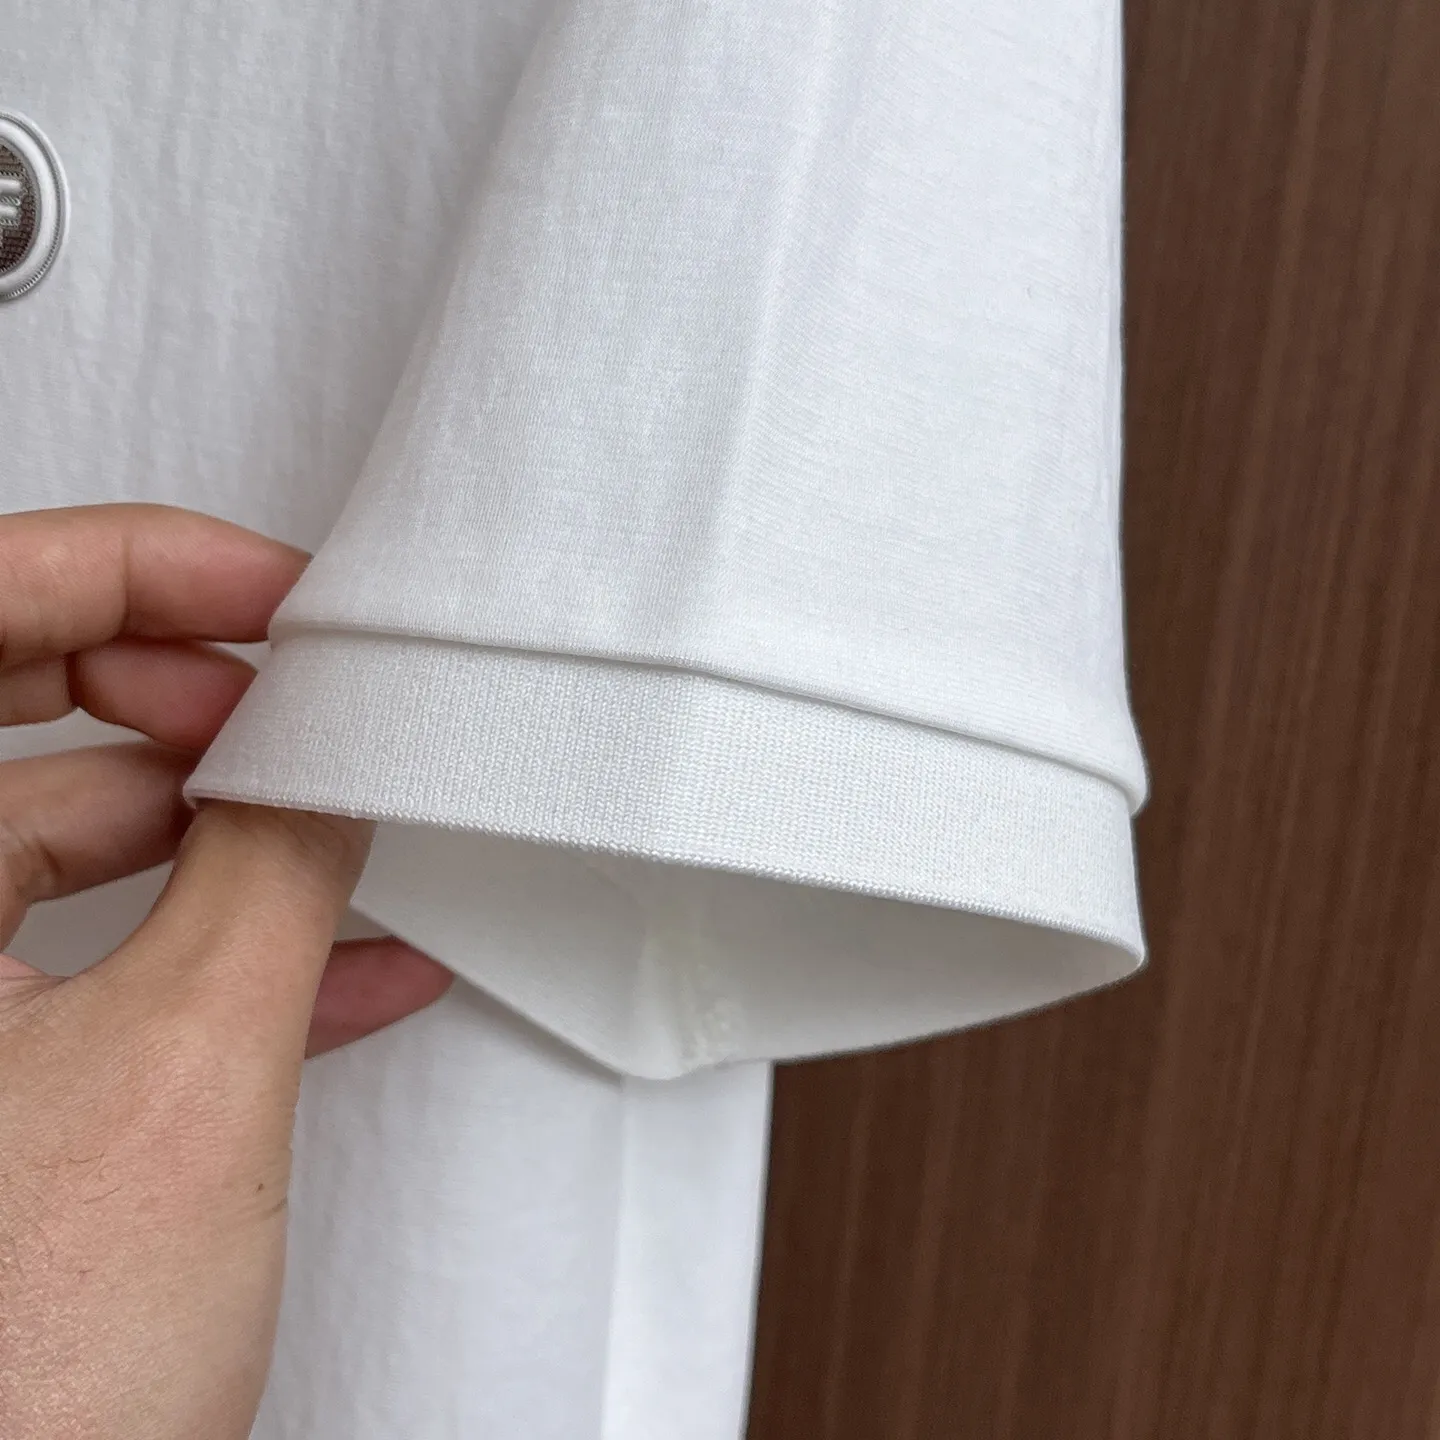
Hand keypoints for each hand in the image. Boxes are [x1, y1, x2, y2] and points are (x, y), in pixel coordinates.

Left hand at [0, 505, 451, 1438]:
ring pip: (70, 846)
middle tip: (302, 703)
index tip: (279, 592)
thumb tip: (321, 759)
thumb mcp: (183, 1074)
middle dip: (186, 694)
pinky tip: (342, 966)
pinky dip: (223, 949)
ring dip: (228, 832)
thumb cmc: (3, 1395)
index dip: (140, 566)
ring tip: (348, 828)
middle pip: (15, 710)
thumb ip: (270, 871)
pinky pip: (100, 965)